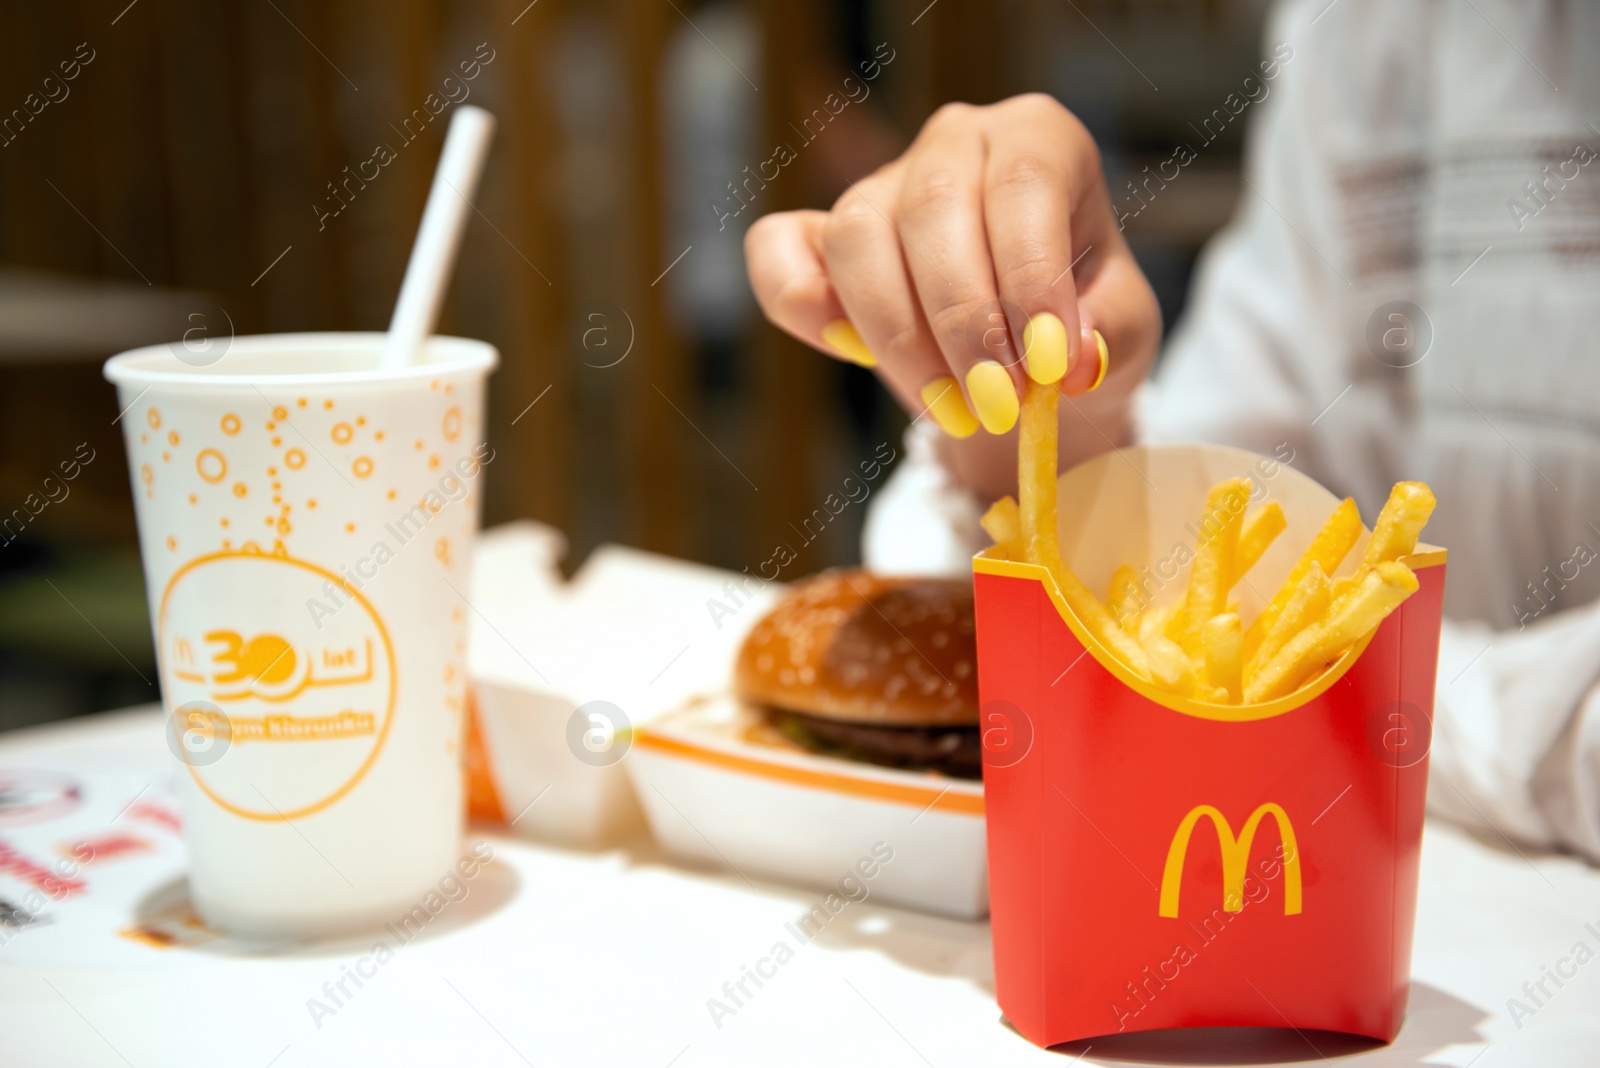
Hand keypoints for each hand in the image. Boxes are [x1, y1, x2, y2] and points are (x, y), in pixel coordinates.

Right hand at [746, 94, 1159, 494]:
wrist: (1030, 350)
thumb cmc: (1082, 318)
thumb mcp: (1125, 326)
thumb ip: (1109, 333)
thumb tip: (1071, 360)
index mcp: (1037, 138)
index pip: (1022, 186)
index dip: (1029, 278)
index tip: (1046, 368)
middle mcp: (953, 143)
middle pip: (932, 212)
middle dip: (963, 324)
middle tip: (997, 408)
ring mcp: (878, 185)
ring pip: (858, 238)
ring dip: (898, 338)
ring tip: (952, 410)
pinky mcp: (818, 233)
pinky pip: (778, 251)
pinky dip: (800, 304)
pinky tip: (848, 354)